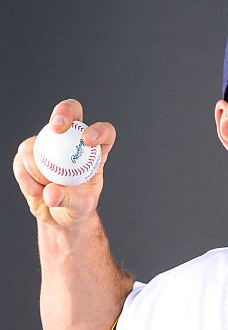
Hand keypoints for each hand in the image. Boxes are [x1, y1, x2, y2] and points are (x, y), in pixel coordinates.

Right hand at [13, 98, 115, 229]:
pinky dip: (26, 176)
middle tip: (56, 128)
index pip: (103, 132)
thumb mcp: (80, 207)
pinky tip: (35, 191)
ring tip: (45, 190)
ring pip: (37, 141)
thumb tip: (50, 193)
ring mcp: (49, 144)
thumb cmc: (77, 208)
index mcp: (94, 151)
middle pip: (70, 112)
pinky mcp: (29, 154)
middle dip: (63, 113)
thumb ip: (69, 199)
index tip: (87, 141)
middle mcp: (72, 141)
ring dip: (37, 167)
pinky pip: (21, 158)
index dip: (98, 130)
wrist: (59, 217)